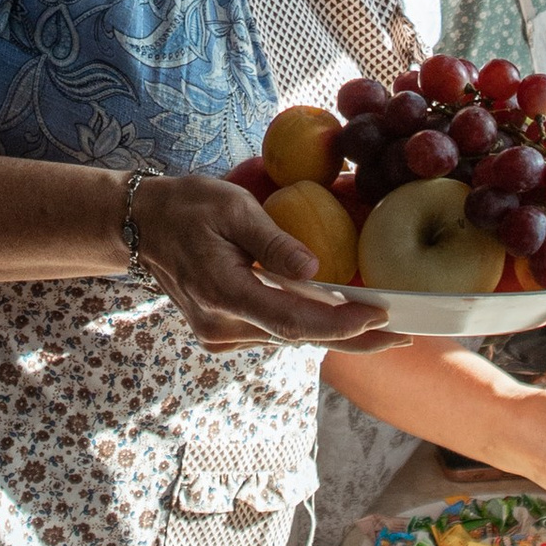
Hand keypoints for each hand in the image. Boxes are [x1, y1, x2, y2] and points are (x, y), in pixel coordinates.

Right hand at [133, 173, 401, 355]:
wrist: (142, 225)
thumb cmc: (188, 206)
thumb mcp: (233, 207)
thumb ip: (273, 241)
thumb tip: (316, 270)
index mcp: (223, 293)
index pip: (292, 319)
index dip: (340, 323)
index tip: (381, 316)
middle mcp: (221, 326)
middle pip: (298, 338)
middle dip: (353, 339)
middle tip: (403, 336)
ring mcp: (219, 335)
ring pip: (288, 339)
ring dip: (334, 335)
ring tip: (383, 331)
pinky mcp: (222, 334)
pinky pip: (274, 333)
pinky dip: (308, 326)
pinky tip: (339, 320)